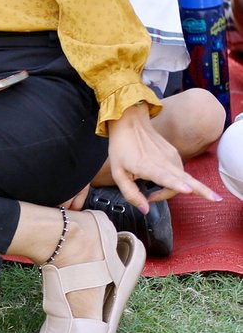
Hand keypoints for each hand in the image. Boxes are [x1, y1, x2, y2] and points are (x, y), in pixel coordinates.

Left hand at [106, 102, 220, 209]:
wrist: (130, 122)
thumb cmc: (122, 147)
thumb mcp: (117, 172)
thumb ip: (130, 193)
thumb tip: (145, 210)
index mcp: (147, 166)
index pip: (164, 176)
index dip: (176, 184)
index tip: (186, 188)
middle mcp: (163, 162)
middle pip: (186, 179)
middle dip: (202, 190)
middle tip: (215, 199)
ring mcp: (171, 157)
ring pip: (184, 179)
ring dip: (177, 190)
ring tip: (153, 194)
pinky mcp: (175, 154)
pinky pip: (179, 172)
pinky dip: (174, 181)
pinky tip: (157, 180)